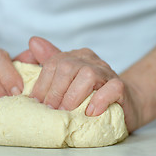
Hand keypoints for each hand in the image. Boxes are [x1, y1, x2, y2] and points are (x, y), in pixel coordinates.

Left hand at [28, 37, 142, 131]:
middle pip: (67, 67)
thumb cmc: (90, 95)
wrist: (123, 105)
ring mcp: (107, 73)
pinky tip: (90, 113)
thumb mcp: (67, 80)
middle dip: (55, 91)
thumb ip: (49, 62)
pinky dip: (98, 101)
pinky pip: (111, 89)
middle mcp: (90, 61)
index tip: (35, 102)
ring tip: (66, 113)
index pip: (53, 63)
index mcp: (76, 57)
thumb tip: (33, 42)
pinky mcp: (121, 87)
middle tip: (49, 110)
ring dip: (73, 97)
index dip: (42, 84)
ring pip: (87, 75)